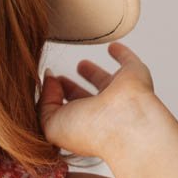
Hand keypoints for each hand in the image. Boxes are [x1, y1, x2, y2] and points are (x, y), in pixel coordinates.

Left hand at [38, 40, 158, 158]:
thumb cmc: (90, 130)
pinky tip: (113, 47)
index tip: (45, 86)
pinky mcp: (133, 74)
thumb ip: (43, 101)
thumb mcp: (50, 122)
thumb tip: (49, 80)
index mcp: (82, 123)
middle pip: (82, 97)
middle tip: (59, 79)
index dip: (53, 98)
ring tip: (80, 64)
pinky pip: (128, 60)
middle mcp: (101, 111)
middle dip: (70, 89)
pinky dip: (122, 53)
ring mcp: (118, 93)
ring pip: (103, 81)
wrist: (125, 124)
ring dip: (92, 72)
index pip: (65, 110)